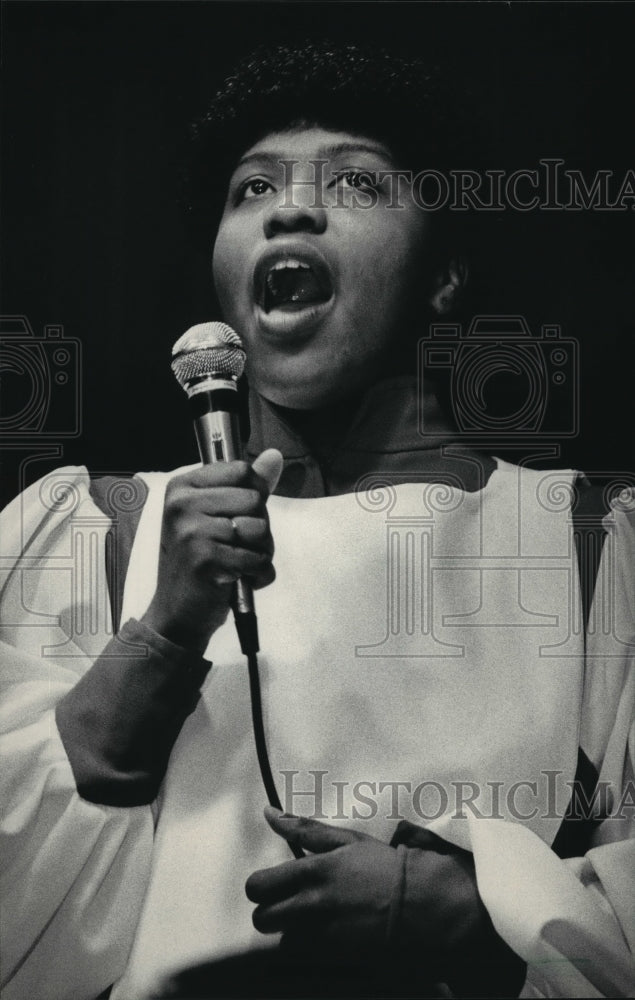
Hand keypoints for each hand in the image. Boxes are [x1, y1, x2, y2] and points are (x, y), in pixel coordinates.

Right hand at [142, 449, 281, 652]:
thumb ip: (248, 486)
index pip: (241, 470)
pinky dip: (257, 574)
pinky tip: (238, 579)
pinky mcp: (205, 560)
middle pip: (255, 499)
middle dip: (259, 528)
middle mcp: (182, 505)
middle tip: (236, 546)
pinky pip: (257, 559)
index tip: (238, 514)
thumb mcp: (216, 516)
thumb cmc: (199, 562)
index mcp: (182, 487)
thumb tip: (275, 457)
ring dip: (260, 552)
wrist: (177, 613)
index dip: (254, 493)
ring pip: (260, 529)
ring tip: (239, 563)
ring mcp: (191, 532)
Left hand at [245, 807, 402, 956]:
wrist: (425, 905)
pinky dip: (311, 949)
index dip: (260, 887)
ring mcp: (324, 935)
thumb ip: (304, 829)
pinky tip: (330, 936)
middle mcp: (312, 905)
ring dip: (293, 931)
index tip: (273, 886)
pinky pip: (306, 958)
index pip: (258, 886)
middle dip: (270, 912)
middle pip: (262, 919)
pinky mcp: (337, 958)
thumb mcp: (347, 840)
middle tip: (291, 905)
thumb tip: (269, 814)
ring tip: (315, 920)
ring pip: (282, 941)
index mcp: (312, 871)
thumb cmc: (385, 867)